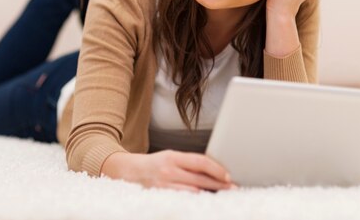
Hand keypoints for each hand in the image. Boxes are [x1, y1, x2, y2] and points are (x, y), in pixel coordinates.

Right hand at [101, 150, 235, 192]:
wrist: (126, 171)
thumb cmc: (153, 165)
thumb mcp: (170, 157)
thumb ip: (188, 163)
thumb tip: (213, 170)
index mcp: (172, 157)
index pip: (200, 162)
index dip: (217, 169)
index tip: (228, 176)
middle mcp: (168, 171)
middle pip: (200, 179)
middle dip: (219, 185)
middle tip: (233, 189)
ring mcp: (163, 185)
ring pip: (193, 192)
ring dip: (209, 195)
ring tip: (222, 197)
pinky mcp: (160, 196)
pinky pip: (182, 200)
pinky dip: (195, 201)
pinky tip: (203, 202)